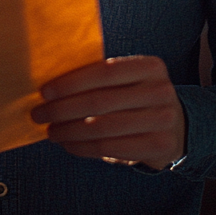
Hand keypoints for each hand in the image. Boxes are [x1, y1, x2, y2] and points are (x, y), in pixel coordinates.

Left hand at [29, 55, 185, 169]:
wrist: (177, 126)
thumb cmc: (139, 98)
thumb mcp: (128, 80)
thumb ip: (100, 78)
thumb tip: (52, 86)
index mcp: (150, 65)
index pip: (103, 71)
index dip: (71, 82)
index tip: (44, 91)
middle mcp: (160, 90)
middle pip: (100, 101)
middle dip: (63, 109)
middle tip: (39, 113)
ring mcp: (163, 119)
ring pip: (102, 128)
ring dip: (69, 131)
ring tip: (50, 131)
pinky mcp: (160, 146)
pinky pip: (110, 148)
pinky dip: (83, 148)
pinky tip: (68, 144)